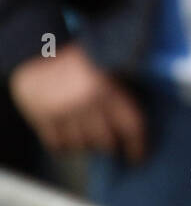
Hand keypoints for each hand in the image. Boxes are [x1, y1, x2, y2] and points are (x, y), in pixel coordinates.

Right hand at [8, 42, 146, 161]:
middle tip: (111, 143)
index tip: (137, 157)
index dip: (137, 147)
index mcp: (109, 88)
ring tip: (88, 135)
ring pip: (81, 145)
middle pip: (105, 142)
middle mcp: (86, 102)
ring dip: (86, 144)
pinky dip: (65, 145)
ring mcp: (61, 110)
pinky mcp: (40, 115)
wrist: (37, 48)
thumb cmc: (81, 58)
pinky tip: (70, 139)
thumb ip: (123, 91)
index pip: (131, 128)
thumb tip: (139, 123)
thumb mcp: (108, 67)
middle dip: (110, 144)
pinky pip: (57, 144)